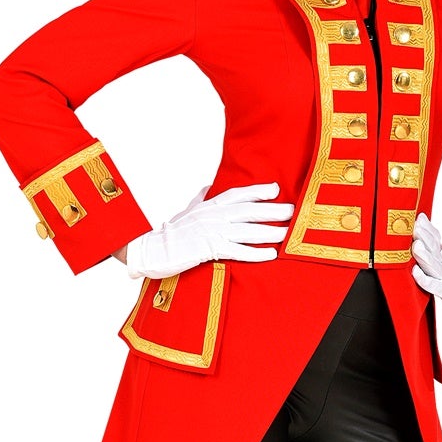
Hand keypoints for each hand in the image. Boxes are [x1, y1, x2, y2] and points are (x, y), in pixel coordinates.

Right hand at [124, 182, 293, 278]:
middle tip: (291, 210)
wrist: (150, 249)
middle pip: (248, 210)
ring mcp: (212, 232)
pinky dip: (255, 252)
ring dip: (269, 231)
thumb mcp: (185, 211)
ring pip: (247, 230)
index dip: (257, 191)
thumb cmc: (168, 232)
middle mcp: (213, 216)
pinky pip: (238, 251)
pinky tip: (270, 254)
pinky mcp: (210, 250)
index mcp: (209, 206)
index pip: (237, 194)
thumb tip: (205, 188)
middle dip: (272, 210)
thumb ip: (199, 200)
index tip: (276, 189)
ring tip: (286, 232)